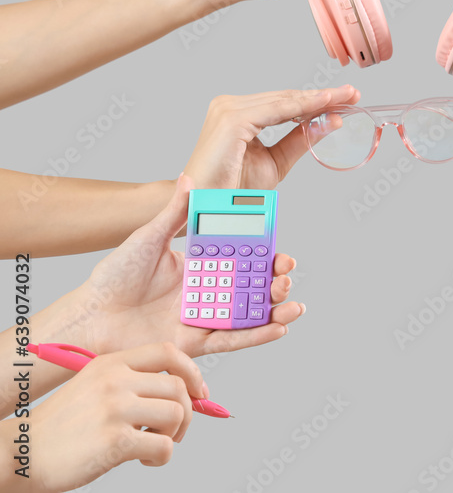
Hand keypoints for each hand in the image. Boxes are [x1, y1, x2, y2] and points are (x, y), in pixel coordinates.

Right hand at [30, 343, 204, 491]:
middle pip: (178, 386)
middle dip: (187, 412)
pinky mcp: (115, 442)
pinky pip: (164, 446)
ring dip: (174, 434)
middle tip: (172, 430)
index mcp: (110, 364)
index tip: (199, 392)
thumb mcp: (94, 387)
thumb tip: (186, 393)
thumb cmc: (63, 426)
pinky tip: (143, 460)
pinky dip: (162, 458)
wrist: (23, 454)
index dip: (191, 372)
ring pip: (177, 414)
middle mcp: (114, 381)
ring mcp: (115, 410)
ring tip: (152, 444)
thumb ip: (133, 383)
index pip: (168, 352)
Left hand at [74, 176, 305, 357]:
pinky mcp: (196, 342)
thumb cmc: (115, 276)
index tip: (280, 251)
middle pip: (252, 286)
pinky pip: (233, 339)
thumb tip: (189, 178)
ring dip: (276, 310)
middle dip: (275, 282)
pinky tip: (278, 329)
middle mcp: (209, 290)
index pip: (242, 258)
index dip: (265, 255)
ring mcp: (205, 316)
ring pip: (250, 314)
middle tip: (285, 276)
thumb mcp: (148, 238)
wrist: (91, 316)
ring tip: (292, 305)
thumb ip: (174, 213)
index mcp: (202, 264)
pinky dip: (257, 336)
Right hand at [183, 85, 360, 189]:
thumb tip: (331, 122)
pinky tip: (323, 104)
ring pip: (284, 101)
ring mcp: (229, 109)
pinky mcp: (231, 120)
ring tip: (344, 97)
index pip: (284, 102)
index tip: (344, 98)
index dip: (315, 100)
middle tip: (352, 93)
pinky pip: (276, 111)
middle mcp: (230, 105)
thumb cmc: (233, 187)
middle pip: (286, 97)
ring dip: (317, 99)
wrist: (204, 206)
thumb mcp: (276, 161)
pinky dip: (302, 107)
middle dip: (322, 96)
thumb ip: (300, 140)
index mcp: (238, 112)